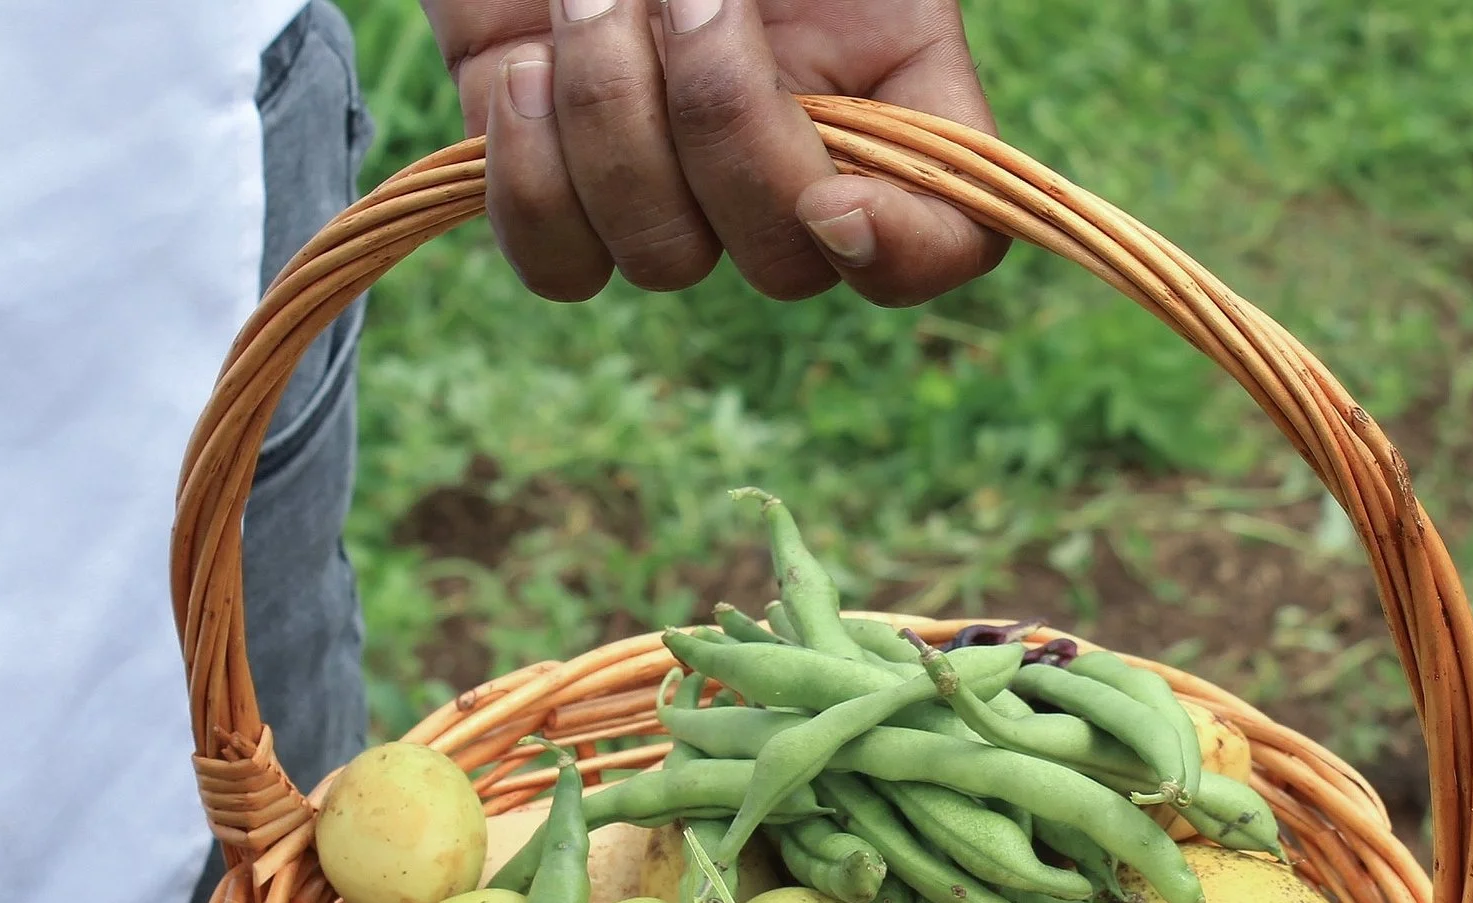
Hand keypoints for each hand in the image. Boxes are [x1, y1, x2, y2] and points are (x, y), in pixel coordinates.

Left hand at [420, 0, 1006, 305]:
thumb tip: (843, 135)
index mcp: (887, 75)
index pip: (950, 235)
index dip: (904, 252)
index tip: (833, 200)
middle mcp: (788, 149)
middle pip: (787, 261)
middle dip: (722, 124)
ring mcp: (670, 176)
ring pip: (665, 258)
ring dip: (614, 119)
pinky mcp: (556, 179)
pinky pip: (559, 262)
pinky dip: (534, 179)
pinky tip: (522, 71)